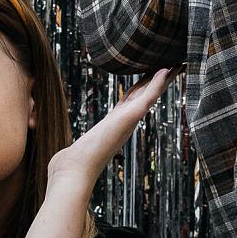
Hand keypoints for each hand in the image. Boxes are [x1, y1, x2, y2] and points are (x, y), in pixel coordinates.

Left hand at [44, 68, 170, 196]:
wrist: (74, 173)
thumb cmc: (71, 165)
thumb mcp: (75, 150)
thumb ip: (74, 150)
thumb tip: (59, 158)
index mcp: (115, 125)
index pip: (133, 100)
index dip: (144, 86)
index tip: (154, 73)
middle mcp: (125, 122)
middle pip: (146, 95)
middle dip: (159, 80)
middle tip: (174, 64)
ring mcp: (129, 121)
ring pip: (151, 95)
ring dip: (164, 80)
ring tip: (176, 64)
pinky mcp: (129, 118)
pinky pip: (146, 98)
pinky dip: (157, 84)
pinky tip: (165, 71)